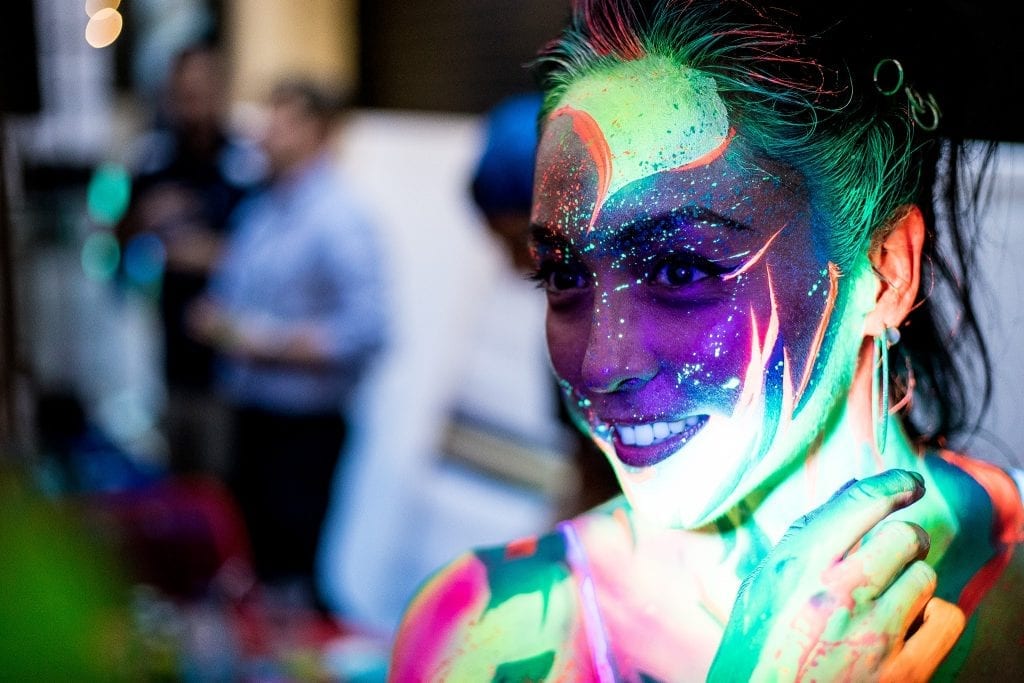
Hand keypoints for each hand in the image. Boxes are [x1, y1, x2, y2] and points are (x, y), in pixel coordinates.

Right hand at [708, 469, 962, 681]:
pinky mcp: (904, 669)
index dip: (894, 484)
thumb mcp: (763, 583)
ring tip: (890, 596)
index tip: (909, 483)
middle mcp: (839, 594)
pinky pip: (946, 618)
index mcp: (800, 567)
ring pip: (925, 575)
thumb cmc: (756, 647)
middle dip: (903, 537)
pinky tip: (912, 623)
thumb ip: (805, 537)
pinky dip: (933, 616)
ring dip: (912, 579)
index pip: (861, 504)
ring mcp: (876, 633)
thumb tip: (851, 492)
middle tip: (895, 549)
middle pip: (903, 536)